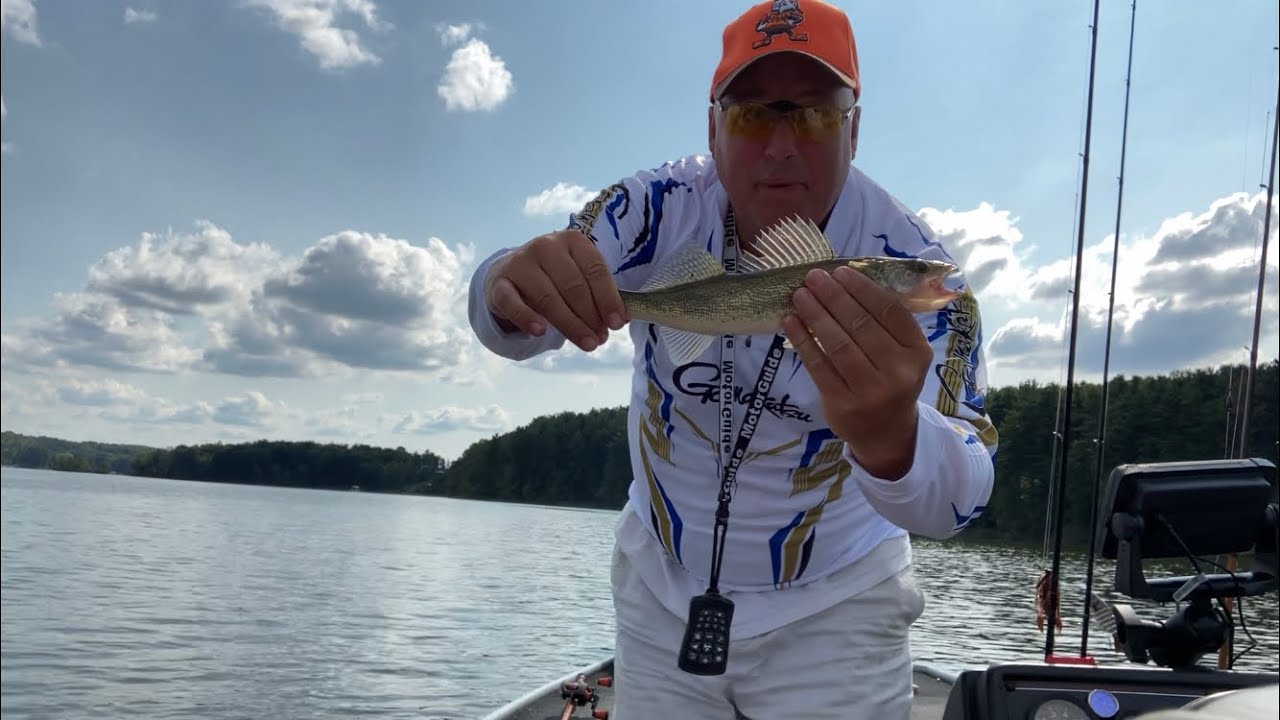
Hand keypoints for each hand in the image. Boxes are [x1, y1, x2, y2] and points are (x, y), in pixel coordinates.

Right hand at [484, 229, 626, 351]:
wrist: (509, 274)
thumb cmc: (554, 278)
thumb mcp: (578, 277)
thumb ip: (598, 294)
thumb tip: (621, 319)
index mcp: (572, 241)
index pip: (595, 270)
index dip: (608, 298)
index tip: (617, 323)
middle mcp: (546, 246)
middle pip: (573, 286)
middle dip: (590, 316)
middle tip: (601, 339)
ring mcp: (520, 263)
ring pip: (548, 298)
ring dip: (570, 325)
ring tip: (587, 344)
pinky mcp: (499, 283)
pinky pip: (513, 304)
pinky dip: (527, 318)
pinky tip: (540, 332)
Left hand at [779, 265, 932, 479]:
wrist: (886, 433)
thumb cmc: (891, 380)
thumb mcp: (903, 354)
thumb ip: (884, 323)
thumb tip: (845, 279)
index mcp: (917, 352)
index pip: (889, 311)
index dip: (862, 288)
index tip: (840, 272)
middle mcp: (898, 372)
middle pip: (860, 325)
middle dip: (833, 296)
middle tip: (813, 277)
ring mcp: (870, 391)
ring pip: (837, 344)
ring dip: (815, 314)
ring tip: (799, 295)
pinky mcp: (842, 404)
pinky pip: (818, 365)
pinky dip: (802, 340)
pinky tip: (790, 321)